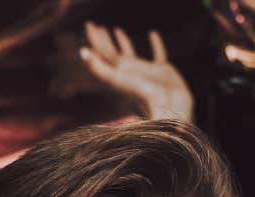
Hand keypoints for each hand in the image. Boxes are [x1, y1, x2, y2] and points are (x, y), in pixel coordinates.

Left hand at [76, 24, 191, 122]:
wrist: (172, 112)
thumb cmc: (147, 100)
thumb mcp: (119, 81)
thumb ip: (101, 70)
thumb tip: (82, 53)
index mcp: (120, 74)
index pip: (103, 53)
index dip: (95, 39)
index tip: (89, 25)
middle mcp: (130, 72)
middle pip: (112, 52)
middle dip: (103, 39)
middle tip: (95, 26)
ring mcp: (146, 72)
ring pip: (131, 54)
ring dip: (123, 42)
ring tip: (116, 30)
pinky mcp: (164, 72)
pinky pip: (158, 54)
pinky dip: (156, 44)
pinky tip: (153, 34)